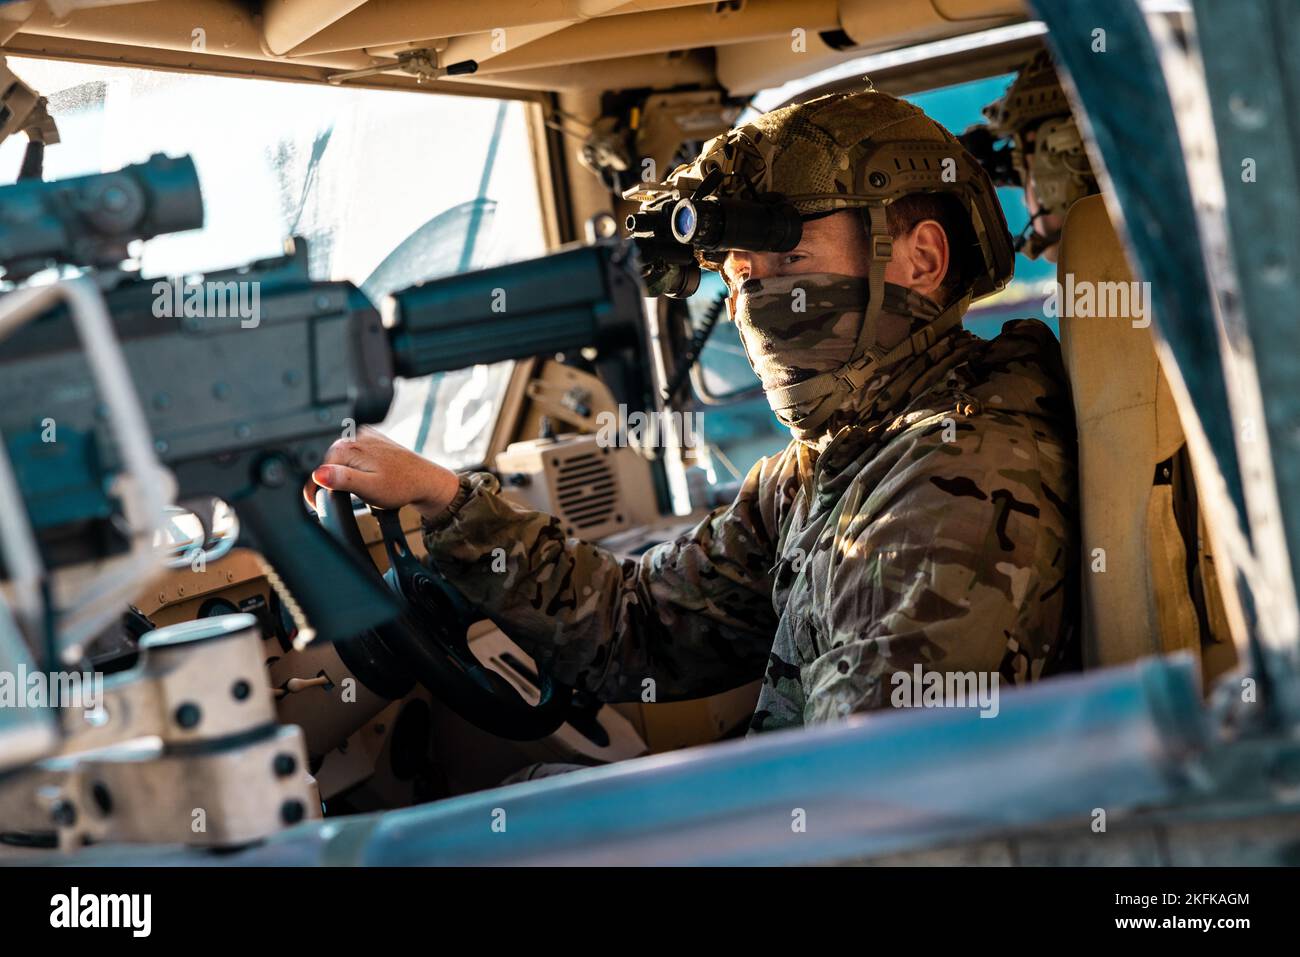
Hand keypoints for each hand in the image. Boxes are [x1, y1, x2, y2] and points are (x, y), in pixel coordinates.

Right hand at [303, 427, 459, 520]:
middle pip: (325, 461)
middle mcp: (354, 435)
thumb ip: (342, 480)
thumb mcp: (369, 488)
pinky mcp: (371, 438)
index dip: (314, 489)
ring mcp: (364, 434)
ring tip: (357, 486)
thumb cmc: (401, 486)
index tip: (317, 505)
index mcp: (348, 446)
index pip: (316, 467)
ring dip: (340, 473)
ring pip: (338, 457)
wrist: (426, 481)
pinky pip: (352, 452)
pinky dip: (352, 465)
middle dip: (328, 480)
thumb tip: (318, 473)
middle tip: (343, 498)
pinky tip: (365, 475)